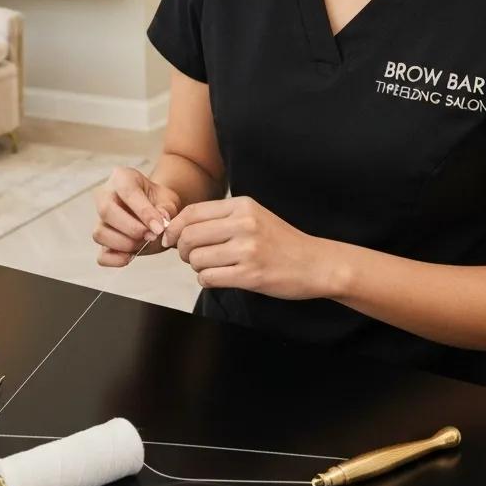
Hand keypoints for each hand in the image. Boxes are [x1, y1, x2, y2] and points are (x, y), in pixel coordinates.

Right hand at [93, 166, 180, 266]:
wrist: (155, 210)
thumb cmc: (159, 201)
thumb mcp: (168, 199)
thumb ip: (166, 208)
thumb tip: (160, 221)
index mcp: (122, 177)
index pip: (127, 192)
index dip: (143, 212)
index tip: (159, 228)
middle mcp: (105, 195)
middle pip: (106, 210)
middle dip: (131, 228)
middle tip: (152, 236)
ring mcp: (100, 219)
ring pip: (100, 233)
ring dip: (124, 243)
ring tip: (143, 243)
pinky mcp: (103, 239)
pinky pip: (101, 255)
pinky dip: (115, 259)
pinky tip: (131, 256)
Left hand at [162, 195, 336, 298]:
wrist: (315, 263)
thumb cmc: (280, 241)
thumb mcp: (253, 216)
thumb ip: (220, 218)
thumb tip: (178, 227)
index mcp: (242, 205)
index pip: (192, 213)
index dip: (174, 227)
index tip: (170, 238)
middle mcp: (244, 224)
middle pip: (189, 236)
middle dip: (182, 250)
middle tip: (190, 256)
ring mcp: (247, 250)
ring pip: (196, 259)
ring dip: (196, 267)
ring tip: (211, 266)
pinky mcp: (250, 275)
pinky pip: (208, 278)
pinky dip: (206, 280)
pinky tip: (219, 277)